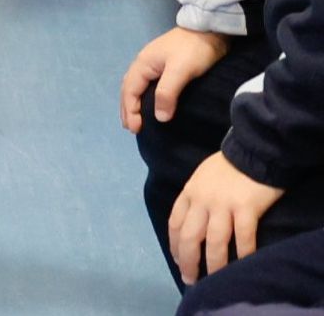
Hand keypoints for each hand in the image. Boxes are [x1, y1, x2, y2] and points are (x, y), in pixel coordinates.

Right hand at [121, 26, 229, 132]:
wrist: (211, 29)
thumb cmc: (194, 50)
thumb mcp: (180, 71)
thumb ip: (167, 93)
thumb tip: (159, 118)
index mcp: (143, 64)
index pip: (130, 91)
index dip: (130, 111)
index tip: (135, 130)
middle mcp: (143, 63)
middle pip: (129, 88)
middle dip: (127, 108)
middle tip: (130, 128)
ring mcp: (154, 63)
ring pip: (136, 85)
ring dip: (133, 102)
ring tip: (136, 118)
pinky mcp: (165, 64)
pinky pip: (146, 84)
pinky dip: (143, 96)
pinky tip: (150, 102)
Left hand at [169, 150, 284, 283]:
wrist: (255, 150)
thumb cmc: (229, 164)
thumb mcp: (201, 177)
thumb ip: (196, 197)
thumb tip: (192, 221)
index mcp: (189, 192)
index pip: (175, 223)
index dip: (175, 245)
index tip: (178, 260)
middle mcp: (202, 201)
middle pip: (189, 237)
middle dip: (188, 261)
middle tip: (191, 279)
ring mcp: (224, 205)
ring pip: (214, 242)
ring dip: (213, 264)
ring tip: (213, 279)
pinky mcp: (246, 208)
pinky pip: (243, 237)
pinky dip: (243, 254)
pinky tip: (242, 265)